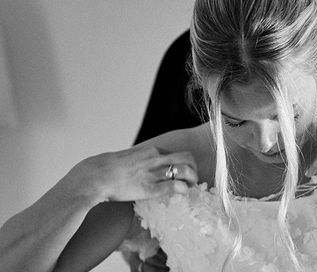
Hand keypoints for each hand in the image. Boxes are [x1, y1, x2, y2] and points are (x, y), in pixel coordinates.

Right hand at [68, 145, 197, 203]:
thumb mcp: (129, 157)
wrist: (94, 176)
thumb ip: (140, 159)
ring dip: (192, 179)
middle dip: (194, 168)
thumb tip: (141, 163)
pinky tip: (182, 193)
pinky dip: (182, 189)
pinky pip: (173, 186)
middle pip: (187, 158)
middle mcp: (154, 159)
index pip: (178, 153)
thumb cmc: (107, 169)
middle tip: (193, 179)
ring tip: (190, 187)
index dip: (186, 163)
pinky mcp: (148, 188)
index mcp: (151, 150)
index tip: (186, 171)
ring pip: (184, 170)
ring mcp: (152, 173)